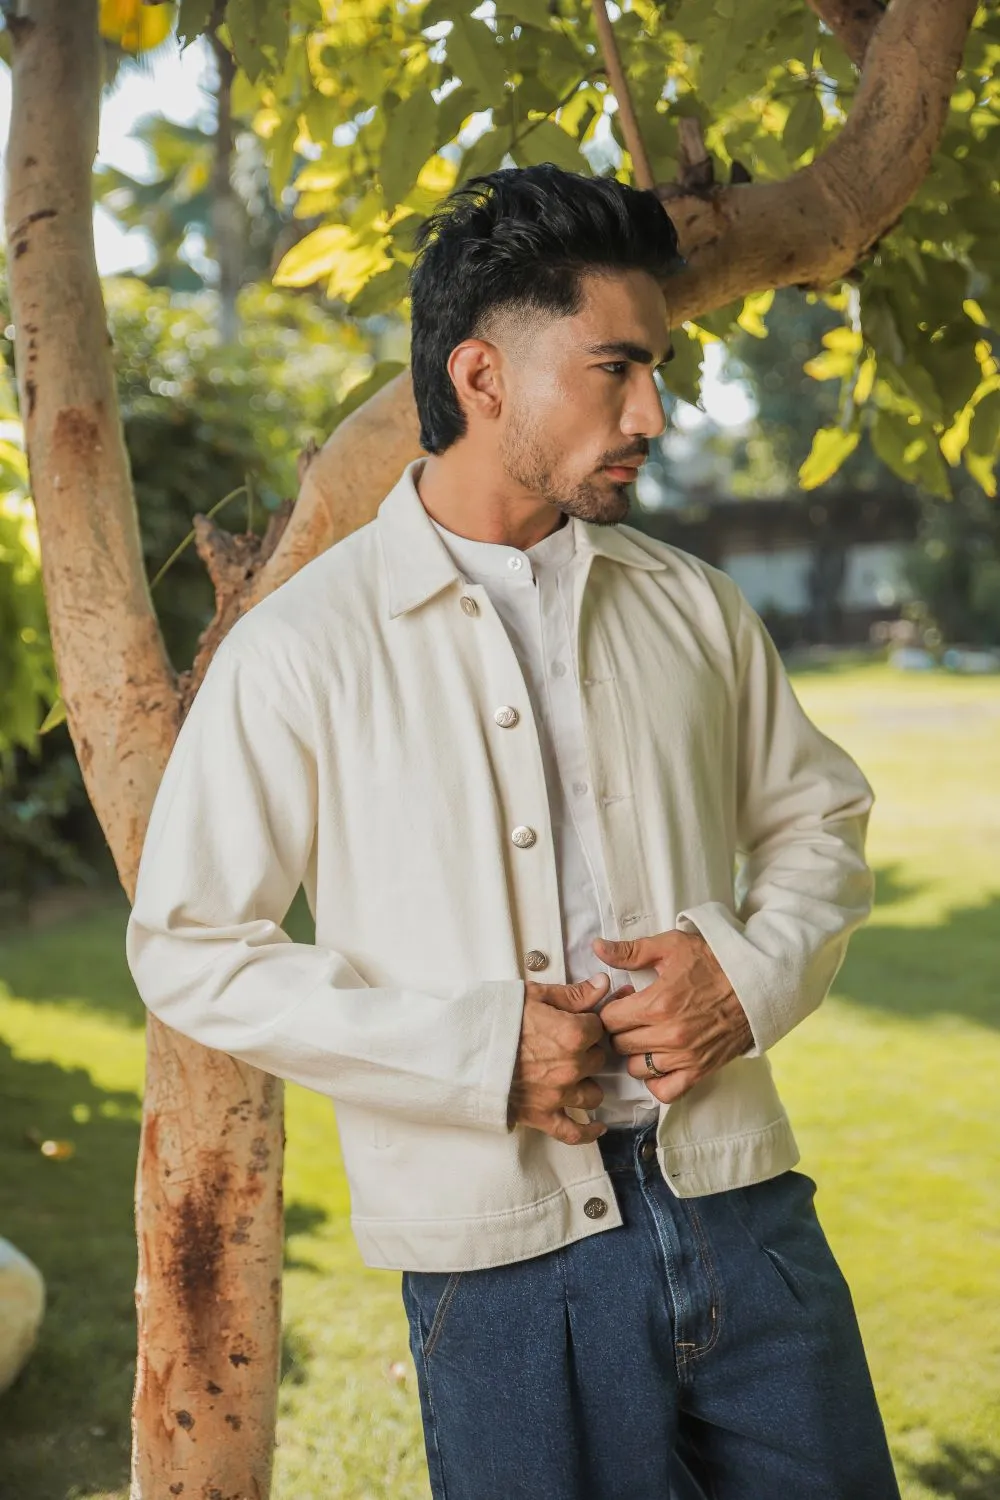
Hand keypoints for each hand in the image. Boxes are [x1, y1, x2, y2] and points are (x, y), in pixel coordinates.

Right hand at [508, 973, 633, 1144]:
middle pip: (597, 1060)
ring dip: (586, 1084)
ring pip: (593, 1094)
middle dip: (586, 1051)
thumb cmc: (493, 1017)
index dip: (587, 1023)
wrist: (459, 1048)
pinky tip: (597, 1126)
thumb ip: (573, 994)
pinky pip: (574, 1132)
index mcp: (572, 1034)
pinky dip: (588, 1131)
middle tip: (566, 1044)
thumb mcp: (534, 995)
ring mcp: (557, 1094)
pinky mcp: (541, 1116)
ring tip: (573, 1075)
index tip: (576, 1022)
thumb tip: (603, 984)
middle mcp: (571, 1067)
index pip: (599, 1028)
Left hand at [592, 931, 752, 1103]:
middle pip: (619, 1044)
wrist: (756, 982)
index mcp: (657, 1003)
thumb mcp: (671, 946)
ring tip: (646, 1036)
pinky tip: (658, 1062)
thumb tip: (597, 948)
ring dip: (635, 1053)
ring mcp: (685, 1056)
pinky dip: (656, 1081)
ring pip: (636, 1068)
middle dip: (620, 1029)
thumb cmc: (713, 961)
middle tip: (634, 1016)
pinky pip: (665, 1091)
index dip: (611, 1008)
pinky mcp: (700, 1070)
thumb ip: (630, 951)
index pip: (609, 1019)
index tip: (623, 1000)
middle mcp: (668, 1035)